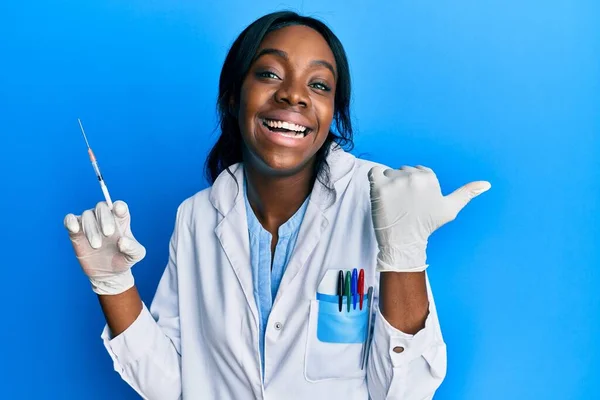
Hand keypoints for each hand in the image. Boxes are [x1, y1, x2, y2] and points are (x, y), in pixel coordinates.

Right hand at [64, 200, 145, 294]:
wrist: (108, 273)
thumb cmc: (124, 259)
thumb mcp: (136, 255)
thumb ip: (133, 247)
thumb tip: (122, 241)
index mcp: (121, 219)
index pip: (119, 206)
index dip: (119, 206)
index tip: (118, 210)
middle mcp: (104, 217)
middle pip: (102, 207)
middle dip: (105, 219)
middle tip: (108, 233)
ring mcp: (89, 223)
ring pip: (87, 215)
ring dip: (91, 229)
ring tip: (97, 246)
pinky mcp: (76, 232)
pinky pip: (70, 220)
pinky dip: (70, 221)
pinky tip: (74, 229)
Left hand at [368, 165, 490, 271]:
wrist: (404, 242)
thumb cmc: (426, 225)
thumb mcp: (450, 209)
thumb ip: (467, 193)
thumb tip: (487, 184)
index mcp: (429, 177)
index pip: (418, 171)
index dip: (415, 186)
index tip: (414, 201)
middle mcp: (413, 176)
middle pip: (403, 171)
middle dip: (402, 184)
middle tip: (404, 204)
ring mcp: (395, 182)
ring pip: (388, 173)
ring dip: (388, 184)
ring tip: (393, 202)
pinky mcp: (378, 187)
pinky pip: (373, 173)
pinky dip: (374, 180)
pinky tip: (380, 193)